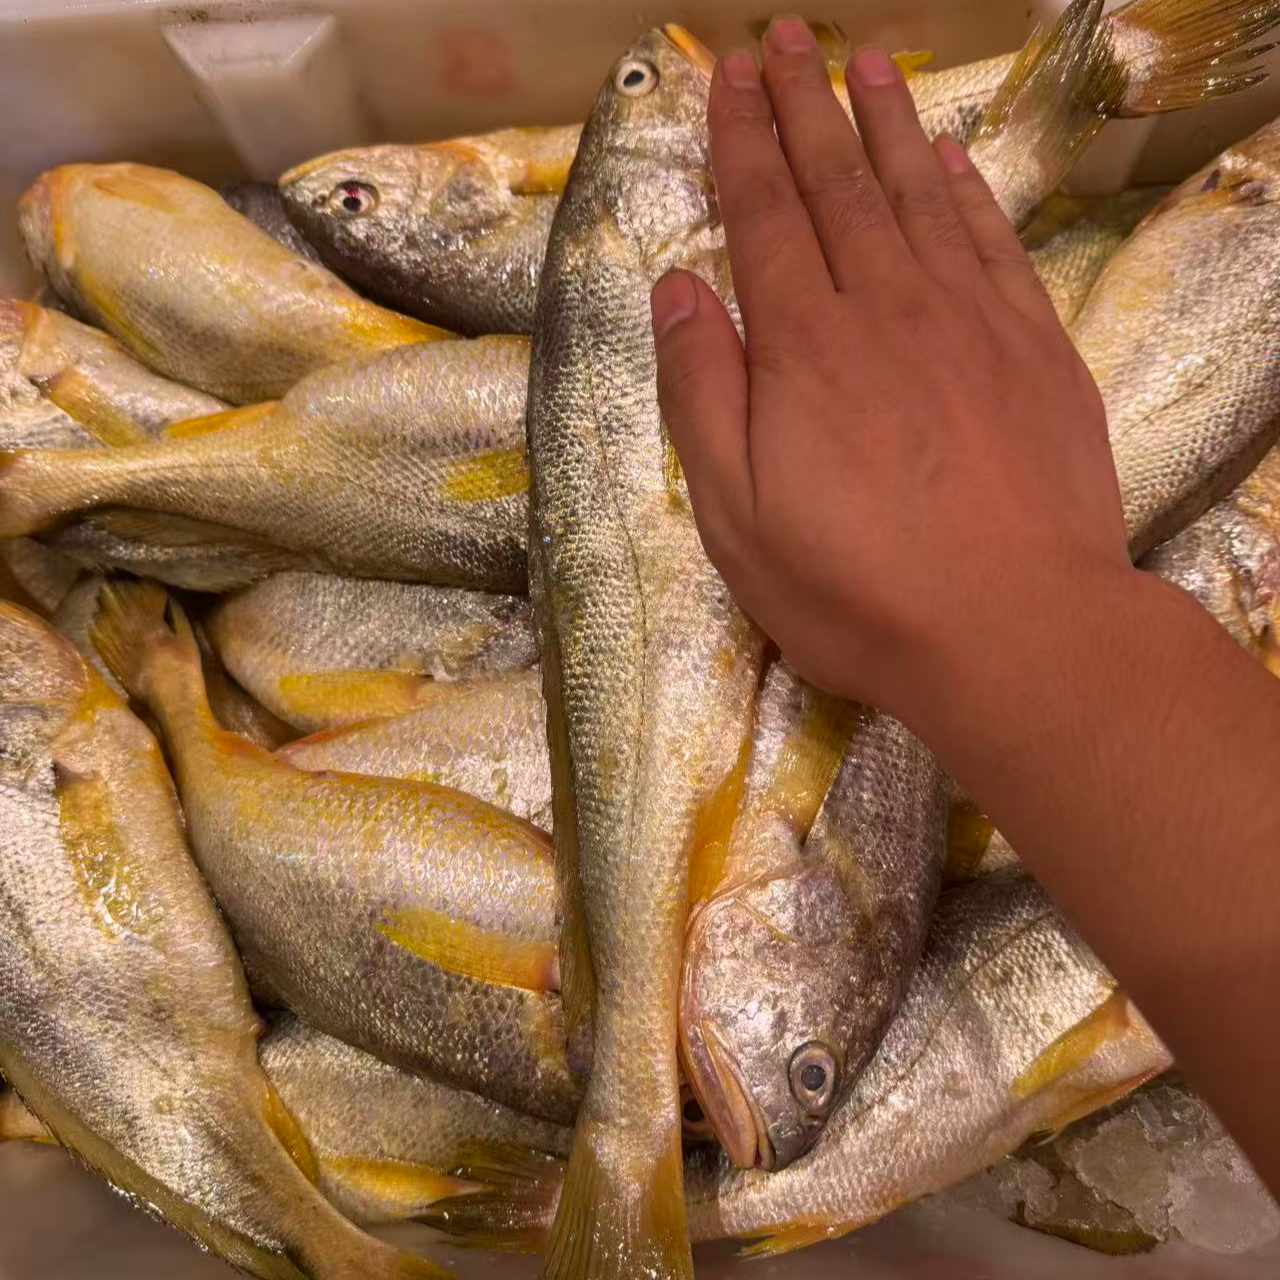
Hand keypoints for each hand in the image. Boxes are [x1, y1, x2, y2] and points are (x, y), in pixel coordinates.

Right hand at [651, 16, 1132, 725]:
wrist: (1015, 630)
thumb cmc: (858, 590)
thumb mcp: (738, 518)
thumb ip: (703, 395)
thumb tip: (678, 289)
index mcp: (805, 347)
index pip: (766, 215)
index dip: (744, 140)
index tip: (730, 76)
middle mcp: (887, 308)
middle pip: (840, 185)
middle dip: (805, 105)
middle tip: (785, 40)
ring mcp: (970, 321)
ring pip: (920, 196)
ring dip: (887, 125)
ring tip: (865, 64)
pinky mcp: (1034, 349)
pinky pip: (994, 242)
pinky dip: (969, 190)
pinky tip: (953, 158)